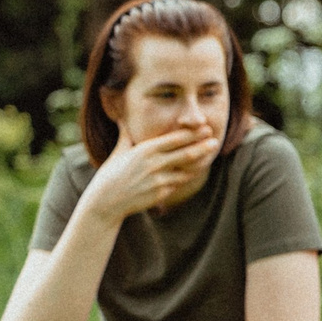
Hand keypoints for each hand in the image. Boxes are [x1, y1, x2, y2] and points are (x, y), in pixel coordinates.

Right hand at [83, 124, 222, 221]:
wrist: (106, 202)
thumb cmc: (111, 174)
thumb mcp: (118, 152)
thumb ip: (126, 135)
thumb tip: (122, 118)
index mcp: (144, 150)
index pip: (173, 139)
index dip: (191, 134)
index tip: (204, 127)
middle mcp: (153, 164)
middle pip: (185, 154)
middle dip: (202, 147)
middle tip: (215, 140)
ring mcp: (158, 180)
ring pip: (186, 170)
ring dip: (199, 163)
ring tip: (211, 154)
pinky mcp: (161, 194)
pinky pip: (178, 183)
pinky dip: (187, 177)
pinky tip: (196, 171)